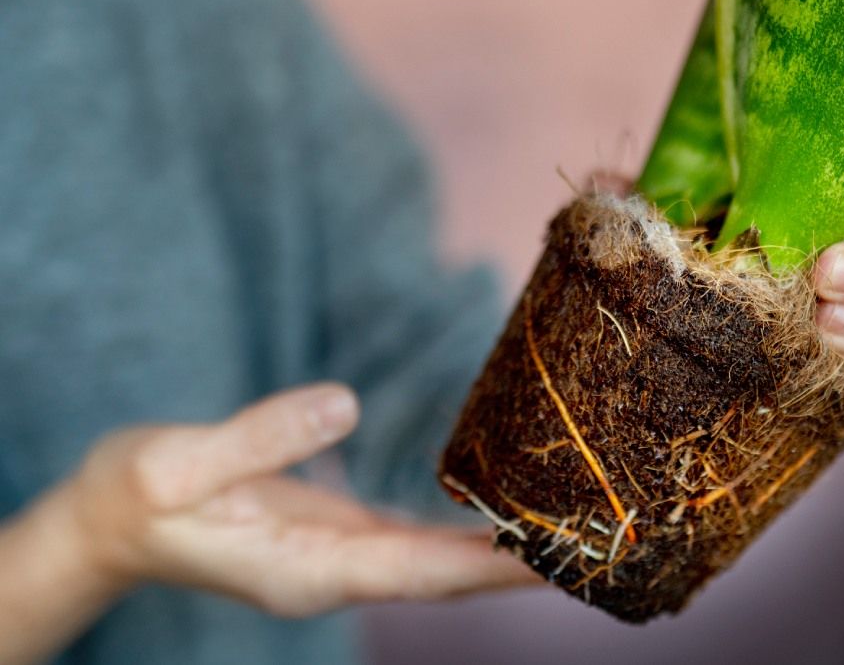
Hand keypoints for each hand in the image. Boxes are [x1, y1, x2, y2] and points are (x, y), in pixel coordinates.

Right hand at [66, 384, 538, 616]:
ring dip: (503, 548)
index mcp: (310, 569)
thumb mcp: (175, 465)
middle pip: (449, 575)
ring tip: (572, 523)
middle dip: (522, 563)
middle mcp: (339, 573)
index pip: (426, 572)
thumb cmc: (133, 497)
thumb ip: (260, 437)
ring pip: (438, 560)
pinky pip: (416, 535)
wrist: (105, 523)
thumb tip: (341, 405)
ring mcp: (339, 558)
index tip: (567, 556)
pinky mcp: (335, 532)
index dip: (499, 566)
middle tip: (601, 539)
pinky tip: (500, 505)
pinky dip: (464, 527)